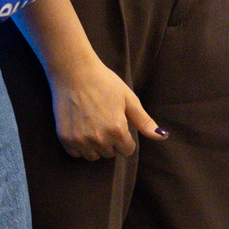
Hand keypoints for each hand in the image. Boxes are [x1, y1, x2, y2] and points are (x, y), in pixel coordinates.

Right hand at [48, 58, 164, 160]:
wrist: (73, 72)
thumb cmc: (104, 82)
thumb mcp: (128, 99)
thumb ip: (144, 121)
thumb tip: (163, 137)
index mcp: (117, 130)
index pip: (127, 150)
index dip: (124, 137)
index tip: (118, 123)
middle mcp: (99, 139)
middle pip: (110, 153)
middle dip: (110, 141)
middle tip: (103, 120)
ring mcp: (81, 140)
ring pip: (93, 156)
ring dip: (94, 145)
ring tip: (91, 124)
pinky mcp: (65, 138)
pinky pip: (76, 153)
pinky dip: (79, 145)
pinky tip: (80, 127)